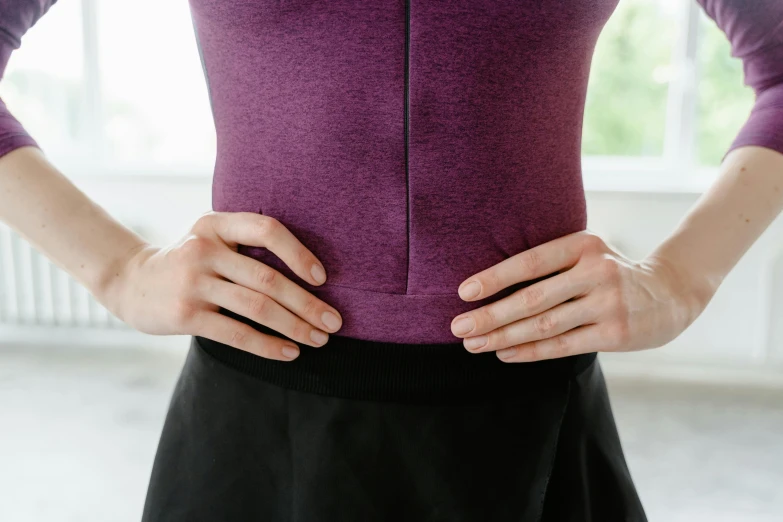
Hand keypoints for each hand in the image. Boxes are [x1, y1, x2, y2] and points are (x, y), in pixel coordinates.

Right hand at [100, 211, 342, 360]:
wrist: (130, 282)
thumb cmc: (188, 262)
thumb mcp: (210, 238)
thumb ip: (247, 246)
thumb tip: (312, 277)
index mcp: (216, 224)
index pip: (267, 230)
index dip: (299, 253)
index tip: (323, 278)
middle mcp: (203, 249)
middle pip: (268, 278)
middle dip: (307, 304)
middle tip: (334, 322)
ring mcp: (193, 282)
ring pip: (257, 308)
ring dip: (295, 327)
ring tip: (319, 339)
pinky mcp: (185, 314)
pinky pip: (237, 333)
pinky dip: (268, 346)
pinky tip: (290, 353)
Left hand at [450, 230, 714, 361]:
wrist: (673, 292)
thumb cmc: (612, 273)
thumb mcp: (588, 254)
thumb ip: (551, 265)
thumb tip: (492, 287)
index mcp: (583, 245)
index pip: (530, 262)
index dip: (495, 278)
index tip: (463, 292)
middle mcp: (596, 271)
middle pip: (533, 298)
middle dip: (491, 315)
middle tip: (458, 327)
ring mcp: (608, 303)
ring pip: (545, 325)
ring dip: (504, 336)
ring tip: (475, 344)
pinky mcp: (616, 333)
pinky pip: (563, 346)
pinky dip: (530, 351)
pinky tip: (504, 353)